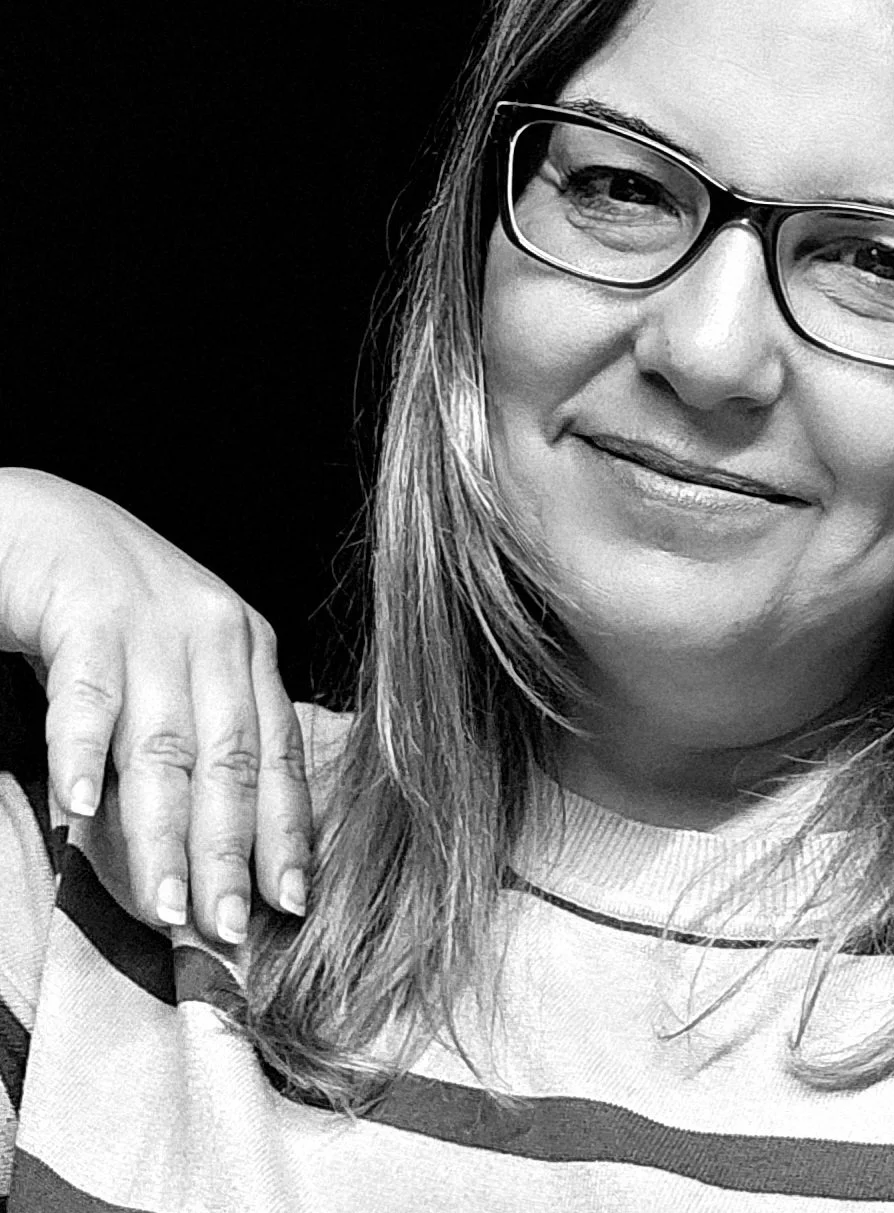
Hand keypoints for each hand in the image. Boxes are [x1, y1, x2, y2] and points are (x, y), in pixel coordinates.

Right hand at [0, 468, 311, 941]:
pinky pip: (87, 695)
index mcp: (248, 651)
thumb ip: (197, 740)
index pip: (277, 757)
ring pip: (166, 745)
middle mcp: (218, 634)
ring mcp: (155, 622)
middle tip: (226, 930)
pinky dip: (83, 754)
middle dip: (231, 853)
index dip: (286, 833)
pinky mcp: (89, 612)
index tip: (291, 905)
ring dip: (164, 833)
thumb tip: (212, 847)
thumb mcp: (174, 669)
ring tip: (165, 905)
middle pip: (230, 762)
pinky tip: (77, 810)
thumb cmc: (114, 612)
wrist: (43, 522)